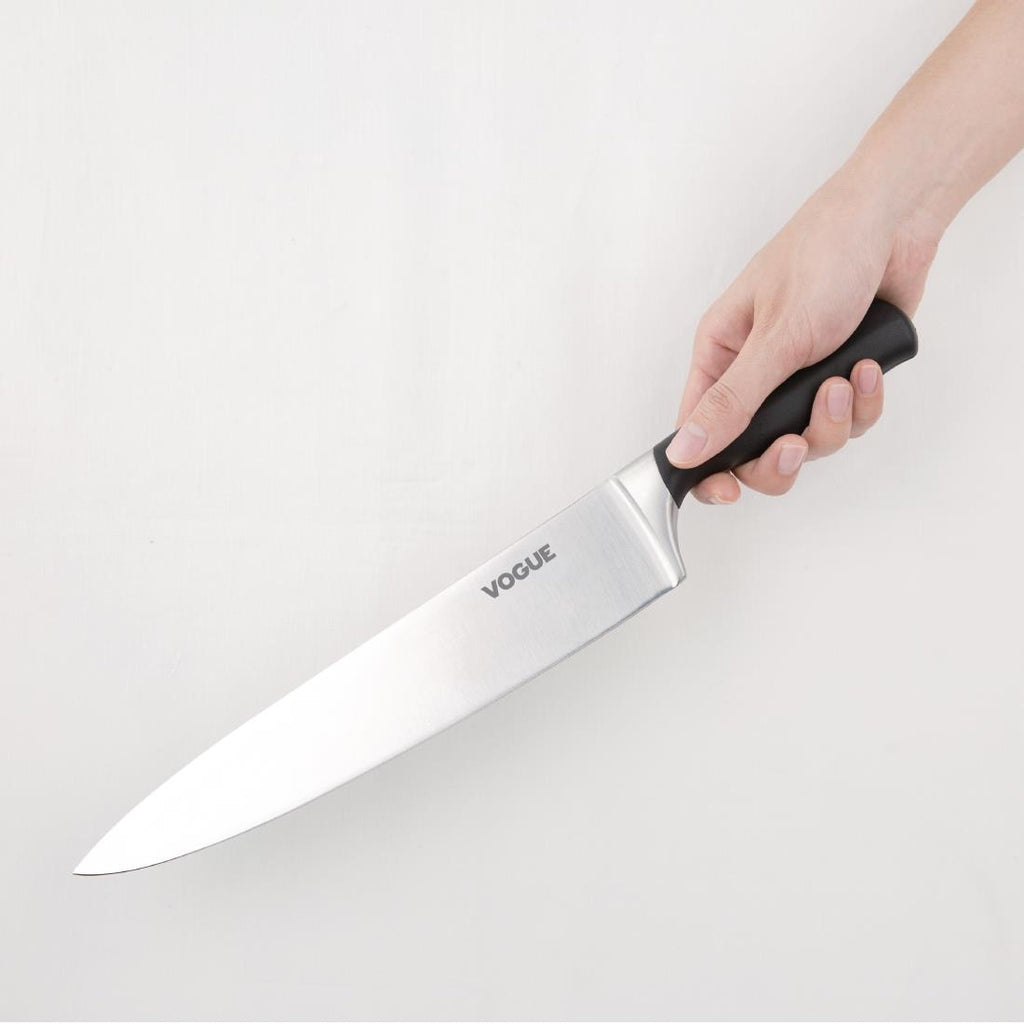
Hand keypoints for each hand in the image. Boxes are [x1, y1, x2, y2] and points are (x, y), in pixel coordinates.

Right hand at [667, 168, 939, 503]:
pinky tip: (870, 368)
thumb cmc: (824, 255)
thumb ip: (731, 402)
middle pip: (754, 451)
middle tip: (798, 442)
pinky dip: (864, 403)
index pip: (699, 430)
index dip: (709, 468)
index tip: (728, 490)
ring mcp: (799, 377)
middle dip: (782, 454)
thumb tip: (684, 450)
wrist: (896, 221)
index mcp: (720, 355)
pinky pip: (849, 421)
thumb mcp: (774, 338)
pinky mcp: (841, 376)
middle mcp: (754, 371)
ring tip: (845, 380)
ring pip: (808, 440)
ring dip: (832, 421)